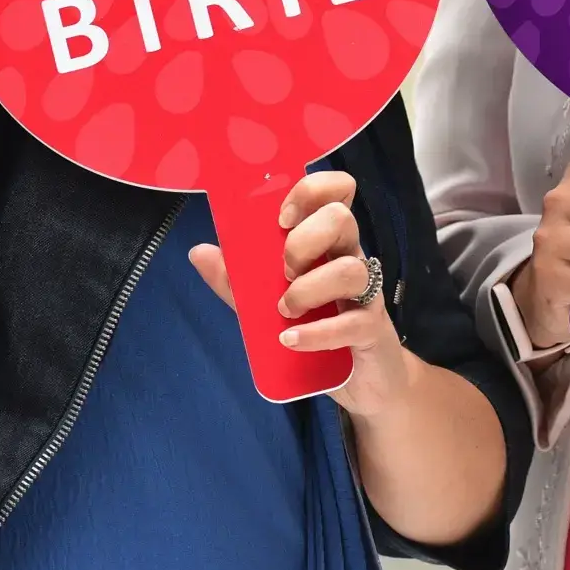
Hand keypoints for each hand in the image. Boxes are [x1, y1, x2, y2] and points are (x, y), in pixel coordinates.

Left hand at [188, 170, 420, 420]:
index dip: (311, 191)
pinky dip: (315, 333)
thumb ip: (237, 279)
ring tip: (284, 311)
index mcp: (328, 240)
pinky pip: (352, 322)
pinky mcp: (372, 328)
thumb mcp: (268, 302)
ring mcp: (366, 291)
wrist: (362, 378)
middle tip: (283, 272)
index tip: (282, 219)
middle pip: (341, 218)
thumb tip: (197, 251)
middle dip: (303, 240)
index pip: (336, 191)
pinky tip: (290, 340)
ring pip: (349, 269)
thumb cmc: (318, 326)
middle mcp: (350, 256)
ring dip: (308, 289)